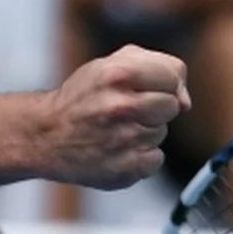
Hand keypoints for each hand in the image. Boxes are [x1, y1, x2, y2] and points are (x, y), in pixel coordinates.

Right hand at [41, 45, 189, 189]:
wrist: (46, 134)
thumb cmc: (82, 97)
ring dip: (145, 131)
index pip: (174, 74)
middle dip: (154, 106)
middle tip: (125, 109)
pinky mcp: (125, 169)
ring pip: (162, 132)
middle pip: (172, 105)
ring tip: (116, 129)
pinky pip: (156, 160)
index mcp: (118, 74)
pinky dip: (141, 156)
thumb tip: (186, 101)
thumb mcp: (110, 65)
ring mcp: (124, 140)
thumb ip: (155, 66)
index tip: (147, 87)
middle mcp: (121, 106)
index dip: (164, 81)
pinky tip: (117, 148)